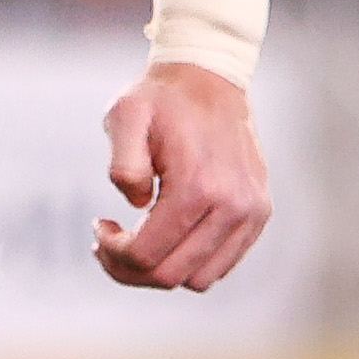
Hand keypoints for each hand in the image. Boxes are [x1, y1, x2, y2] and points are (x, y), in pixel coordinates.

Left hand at [93, 64, 269, 291]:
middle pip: (170, 276)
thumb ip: (123, 164)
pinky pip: (222, 265)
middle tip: (107, 243)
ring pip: (199, 280)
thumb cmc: (161, 99)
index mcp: (197, 186)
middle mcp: (233, 206)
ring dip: (160, 270)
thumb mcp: (125, 116)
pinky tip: (168, 236)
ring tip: (136, 242)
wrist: (210, 79)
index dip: (112, 253)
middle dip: (128, 269)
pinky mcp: (259, 214)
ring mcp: (252, 213)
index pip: (147, 255)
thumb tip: (137, 206)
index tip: (99, 226)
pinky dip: (190, 262)